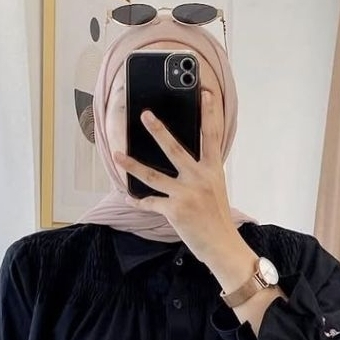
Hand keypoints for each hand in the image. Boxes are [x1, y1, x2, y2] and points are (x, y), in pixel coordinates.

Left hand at [112, 89, 253, 279]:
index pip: (212, 136)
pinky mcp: (174, 211)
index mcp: (213, 171)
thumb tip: (186, 160)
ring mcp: (186, 194)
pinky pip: (150, 202)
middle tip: (145, 115)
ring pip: (153, 176)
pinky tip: (127, 196)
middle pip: (175, 149)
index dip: (209, 114)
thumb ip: (203, 172)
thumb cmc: (218, 219)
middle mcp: (199, 179)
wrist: (222, 246)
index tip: (205, 94)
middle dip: (159, 131)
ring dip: (132, 165)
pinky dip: (137, 201)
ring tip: (117, 155)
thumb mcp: (216, 189)